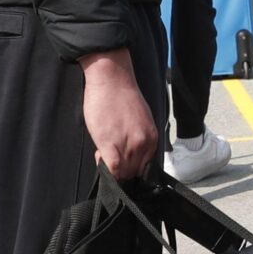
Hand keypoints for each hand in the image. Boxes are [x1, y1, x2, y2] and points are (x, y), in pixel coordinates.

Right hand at [80, 51, 158, 179]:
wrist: (112, 80)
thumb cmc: (121, 97)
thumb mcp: (140, 121)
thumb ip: (138, 139)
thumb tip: (129, 153)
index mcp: (152, 139)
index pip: (144, 167)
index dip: (131, 167)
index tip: (121, 160)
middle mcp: (144, 144)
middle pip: (133, 172)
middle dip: (121, 170)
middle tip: (109, 155)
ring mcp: (129, 146)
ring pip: (123, 173)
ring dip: (111, 168)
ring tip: (103, 150)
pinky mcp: (111, 145)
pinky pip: (112, 169)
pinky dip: (105, 168)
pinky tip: (100, 154)